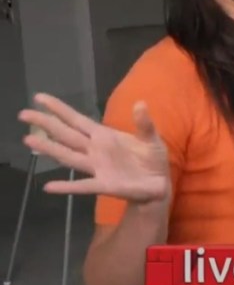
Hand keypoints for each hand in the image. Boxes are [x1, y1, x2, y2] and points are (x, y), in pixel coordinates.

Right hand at [19, 93, 170, 204]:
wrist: (158, 184)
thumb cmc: (151, 159)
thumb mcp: (151, 138)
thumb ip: (144, 123)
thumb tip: (141, 102)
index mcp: (104, 136)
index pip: (77, 119)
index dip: (59, 109)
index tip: (39, 98)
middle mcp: (95, 150)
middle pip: (66, 134)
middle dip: (46, 124)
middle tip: (23, 114)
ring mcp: (97, 167)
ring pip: (68, 156)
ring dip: (50, 149)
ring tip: (29, 140)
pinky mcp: (104, 184)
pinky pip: (82, 185)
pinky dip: (67, 186)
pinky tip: (49, 186)